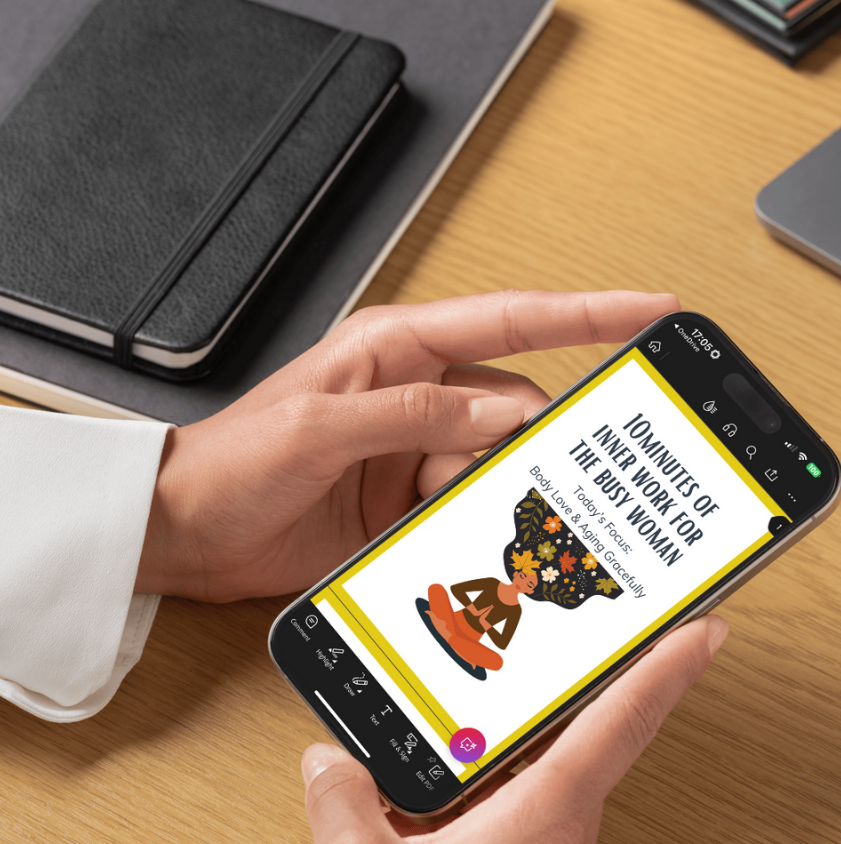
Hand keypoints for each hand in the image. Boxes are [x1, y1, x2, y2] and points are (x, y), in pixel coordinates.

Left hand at [134, 289, 677, 600]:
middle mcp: (418, 392)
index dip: (588, 312)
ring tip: (425, 505)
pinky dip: (466, 520)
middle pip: (515, 407)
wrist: (189, 532)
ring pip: (496, 463)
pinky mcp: (413, 497)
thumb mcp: (318, 427)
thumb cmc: (231, 461)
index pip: (514, 319)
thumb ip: (411, 414)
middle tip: (501, 475)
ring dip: (479, 491)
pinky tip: (435, 530)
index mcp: (397, 348)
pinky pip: (468, 502)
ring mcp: (419, 448)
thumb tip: (496, 412)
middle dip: (520, 444)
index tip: (648, 311)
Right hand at [301, 614, 727, 843]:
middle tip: (559, 654)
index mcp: (541, 824)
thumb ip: (343, 799)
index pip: (620, 724)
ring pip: (550, 794)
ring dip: (515, 763)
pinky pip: (530, 834)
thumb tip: (334, 762)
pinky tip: (444, 815)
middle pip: (584, 750)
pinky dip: (497, 808)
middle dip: (566, 702)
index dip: (666, 669)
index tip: (704, 631)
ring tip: (468, 738)